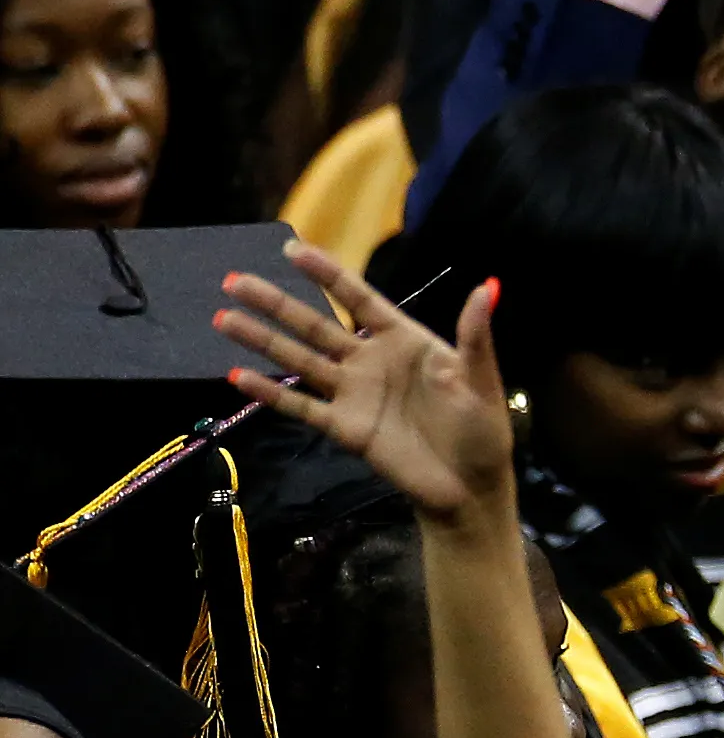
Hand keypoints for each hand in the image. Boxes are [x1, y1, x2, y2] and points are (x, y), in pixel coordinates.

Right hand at [215, 243, 515, 526]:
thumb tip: (487, 287)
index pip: (359, 299)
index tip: (293, 249)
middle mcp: (372, 361)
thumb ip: (475, 336)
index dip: (327, 274)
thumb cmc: (482, 431)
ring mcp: (354, 394)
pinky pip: (301, 407)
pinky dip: (270, 393)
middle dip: (276, 303)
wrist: (469, 488)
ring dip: (262, 340)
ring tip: (223, 318)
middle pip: (316, 325)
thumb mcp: (481, 380)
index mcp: (405, 341)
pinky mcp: (345, 428)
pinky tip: (238, 377)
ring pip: (300, 360)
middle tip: (235, 280)